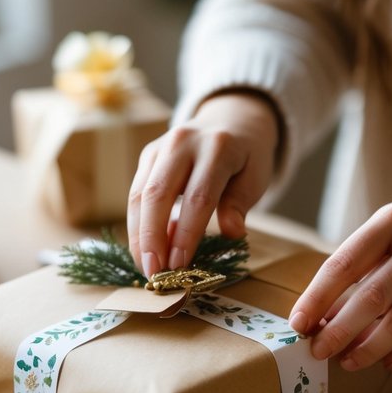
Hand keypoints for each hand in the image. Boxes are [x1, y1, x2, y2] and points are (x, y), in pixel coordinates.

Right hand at [127, 91, 278, 277]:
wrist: (231, 119)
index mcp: (218, 147)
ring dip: (138, 235)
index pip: (198, 196)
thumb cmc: (246, 156)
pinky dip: (137, 225)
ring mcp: (160, 147)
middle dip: (151, 238)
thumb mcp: (256, 177)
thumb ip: (241, 203)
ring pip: (139, 194)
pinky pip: (135, 193)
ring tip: (146, 268)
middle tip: (153, 273)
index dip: (186, 234)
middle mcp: (183, 142)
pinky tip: (143, 249)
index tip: (180, 266)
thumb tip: (232, 233)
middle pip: (158, 193)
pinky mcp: (147, 155)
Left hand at [288, 160, 391, 370]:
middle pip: (371, 296)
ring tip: (350, 363)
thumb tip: (328, 311)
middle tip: (318, 352)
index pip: (344, 263)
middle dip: (339, 330)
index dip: (317, 297)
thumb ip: (370, 260)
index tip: (297, 324)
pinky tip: (391, 362)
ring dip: (371, 347)